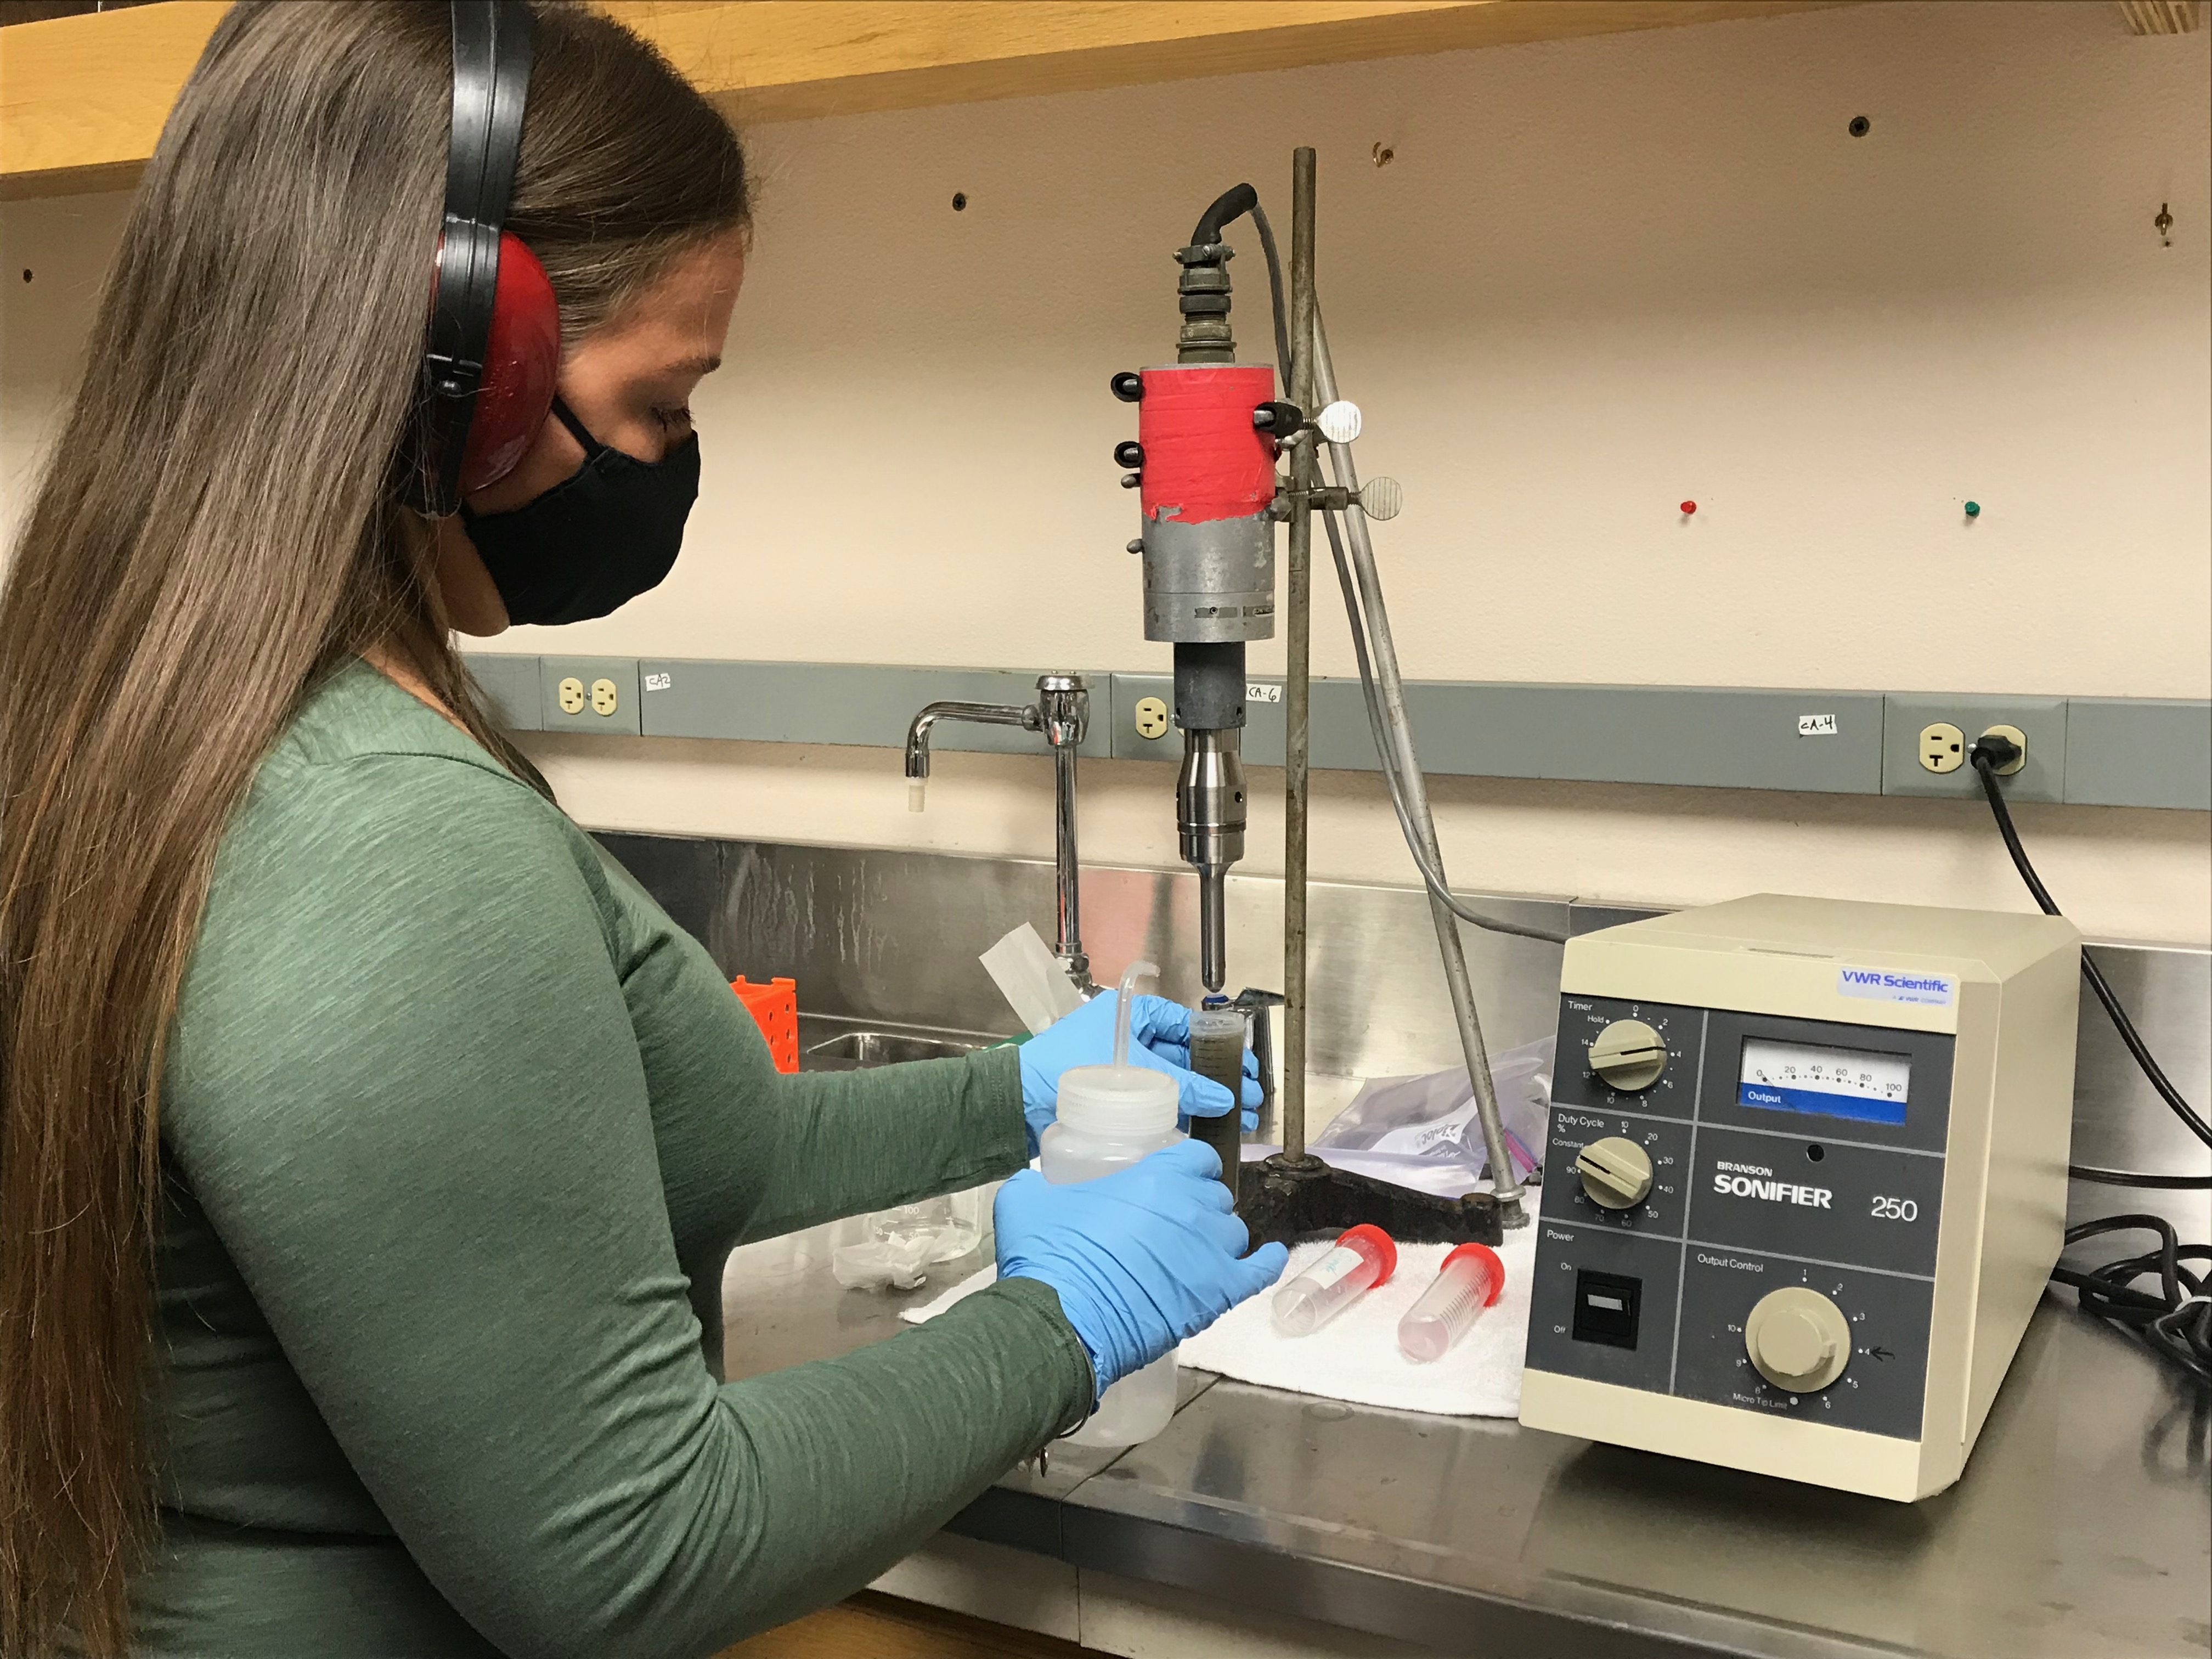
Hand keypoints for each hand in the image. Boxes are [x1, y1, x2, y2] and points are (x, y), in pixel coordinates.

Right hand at [996, 1140, 1289, 1392]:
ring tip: (1197, 1251)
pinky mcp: (1217, 1295)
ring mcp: (1209, 1252)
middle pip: (1216, 1196)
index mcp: (1156, 1178)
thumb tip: (1034, 1184)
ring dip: (1219, 1238)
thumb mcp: (1027, 1200)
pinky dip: (1268, 1262)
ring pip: (1234, 1233)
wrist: (1059, 1320)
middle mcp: (1191, 1209)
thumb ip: (1038, 1182)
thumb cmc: (1047, 1257)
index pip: (1196, 1157)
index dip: (1190, 1166)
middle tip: (1175, 1221)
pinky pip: (1258, 1272)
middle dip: (1200, 1204)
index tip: (1179, 1176)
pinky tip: (1272, 1256)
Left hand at [1017, 992, 1260, 1153]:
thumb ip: (1181, 1086)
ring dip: (1206, 1096)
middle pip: (1184, 1054)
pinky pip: (1157, 1100)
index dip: (1216, 1045)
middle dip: (1219, 1076)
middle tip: (1251, 1096)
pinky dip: (1183, 1111)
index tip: (1243, 1065)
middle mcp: (1128, 1038)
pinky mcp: (1115, 1097)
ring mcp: (1122, 1068)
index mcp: (1128, 1015)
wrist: (1019, 1101)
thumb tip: (1224, 1099)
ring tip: (1239, 1117)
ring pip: (1174, 1080)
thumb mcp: (1133, 1072)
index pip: (1183, 1023)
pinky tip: (1206, 1125)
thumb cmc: (1066, 1069)